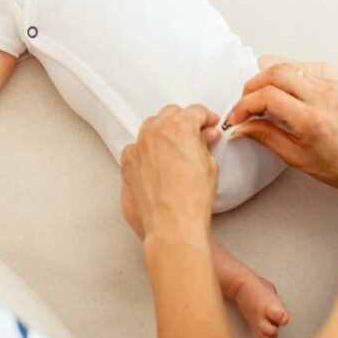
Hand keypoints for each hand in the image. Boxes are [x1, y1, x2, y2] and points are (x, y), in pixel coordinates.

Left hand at [120, 104, 221, 242]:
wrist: (171, 226)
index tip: (209, 124)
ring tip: (174, 148)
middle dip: (183, 121)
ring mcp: (137, 148)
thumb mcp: (209, 166)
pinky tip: (156, 164)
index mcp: (178, 127)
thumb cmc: (191, 200)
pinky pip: (136, 150)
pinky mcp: (127, 165)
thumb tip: (207, 136)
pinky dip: (146, 152)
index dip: (206, 117)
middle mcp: (154, 133)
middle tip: (195, 135)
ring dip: (162, 133)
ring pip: (150, 129)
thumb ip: (205, 145)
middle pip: (170, 114)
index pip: (195, 111)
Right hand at [225, 64, 337, 192]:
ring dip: (267, 80)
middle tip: (244, 103)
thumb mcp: (293, 157)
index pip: (267, 96)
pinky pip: (301, 73)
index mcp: (310, 119)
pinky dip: (285, 81)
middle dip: (252, 86)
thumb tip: (240, 127)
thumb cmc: (335, 165)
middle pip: (275, 73)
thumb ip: (264, 136)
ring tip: (259, 98)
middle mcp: (321, 98)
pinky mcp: (333, 84)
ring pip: (287, 69)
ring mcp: (329, 88)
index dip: (245, 105)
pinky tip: (280, 96)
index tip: (237, 117)